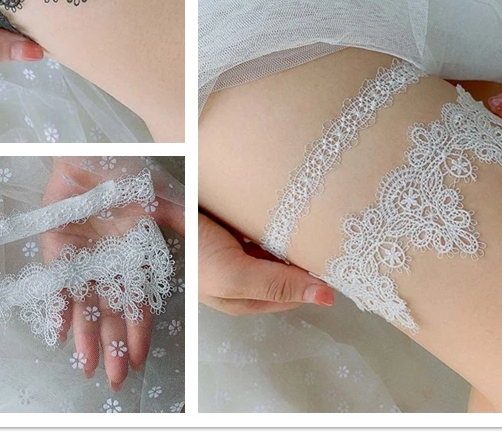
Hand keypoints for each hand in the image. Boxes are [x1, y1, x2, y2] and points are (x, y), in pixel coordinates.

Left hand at [39, 160, 183, 390]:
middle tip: (115, 378)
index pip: (137, 301)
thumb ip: (181, 220)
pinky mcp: (55, 248)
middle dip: (113, 344)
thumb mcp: (159, 196)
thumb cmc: (125, 171)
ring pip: (84, 305)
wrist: (88, 151)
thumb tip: (207, 241)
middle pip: (111, 311)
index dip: (137, 331)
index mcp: (133, 255)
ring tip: (87, 366)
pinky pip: (55, 284)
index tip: (138, 359)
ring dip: (85, 336)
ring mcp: (81, 258)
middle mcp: (107, 263)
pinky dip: (57, 308)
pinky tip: (58, 334)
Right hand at [198, 211, 332, 314]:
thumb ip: (278, 285)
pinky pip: (265, 224)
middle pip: (288, 268)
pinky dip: (279, 216)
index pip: (295, 292)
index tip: (344, 258)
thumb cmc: (196, 255)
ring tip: (322, 212)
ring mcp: (241, 249)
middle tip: (337, 230)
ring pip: (279, 245)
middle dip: (309, 253)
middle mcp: (248, 275)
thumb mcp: (235, 276)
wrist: (157, 215)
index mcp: (248, 297)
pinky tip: (292, 202)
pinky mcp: (235, 226)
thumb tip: (330, 298)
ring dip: (296, 232)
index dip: (318, 279)